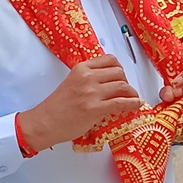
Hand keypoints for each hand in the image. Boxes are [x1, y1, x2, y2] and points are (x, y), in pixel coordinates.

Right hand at [20, 55, 143, 150]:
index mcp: (81, 69)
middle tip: (126, 91)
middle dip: (126, 81)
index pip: (109, 60)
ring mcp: (91, 93)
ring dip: (132, 93)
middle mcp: (87, 77)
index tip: (121, 76)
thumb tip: (108, 83)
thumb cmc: (56, 107)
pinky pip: (121, 103)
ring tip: (133, 98)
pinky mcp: (95, 109)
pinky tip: (137, 105)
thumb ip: (88, 79)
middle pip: (119, 72)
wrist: (45, 123)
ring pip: (123, 86)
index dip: (120, 68)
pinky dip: (133, 103)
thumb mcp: (71, 83)